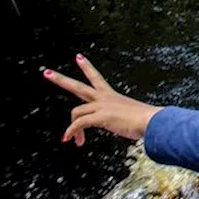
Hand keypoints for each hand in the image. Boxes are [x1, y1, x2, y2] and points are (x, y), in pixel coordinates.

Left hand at [44, 55, 160, 145]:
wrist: (152, 122)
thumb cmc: (147, 121)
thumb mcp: (134, 116)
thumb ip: (131, 119)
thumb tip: (143, 128)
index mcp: (112, 96)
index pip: (96, 78)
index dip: (87, 67)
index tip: (78, 57)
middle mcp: (105, 98)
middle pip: (78, 86)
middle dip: (61, 79)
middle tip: (47, 72)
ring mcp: (101, 106)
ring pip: (76, 111)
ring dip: (72, 128)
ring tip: (71, 139)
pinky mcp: (100, 116)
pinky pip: (78, 124)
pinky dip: (72, 132)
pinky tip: (72, 140)